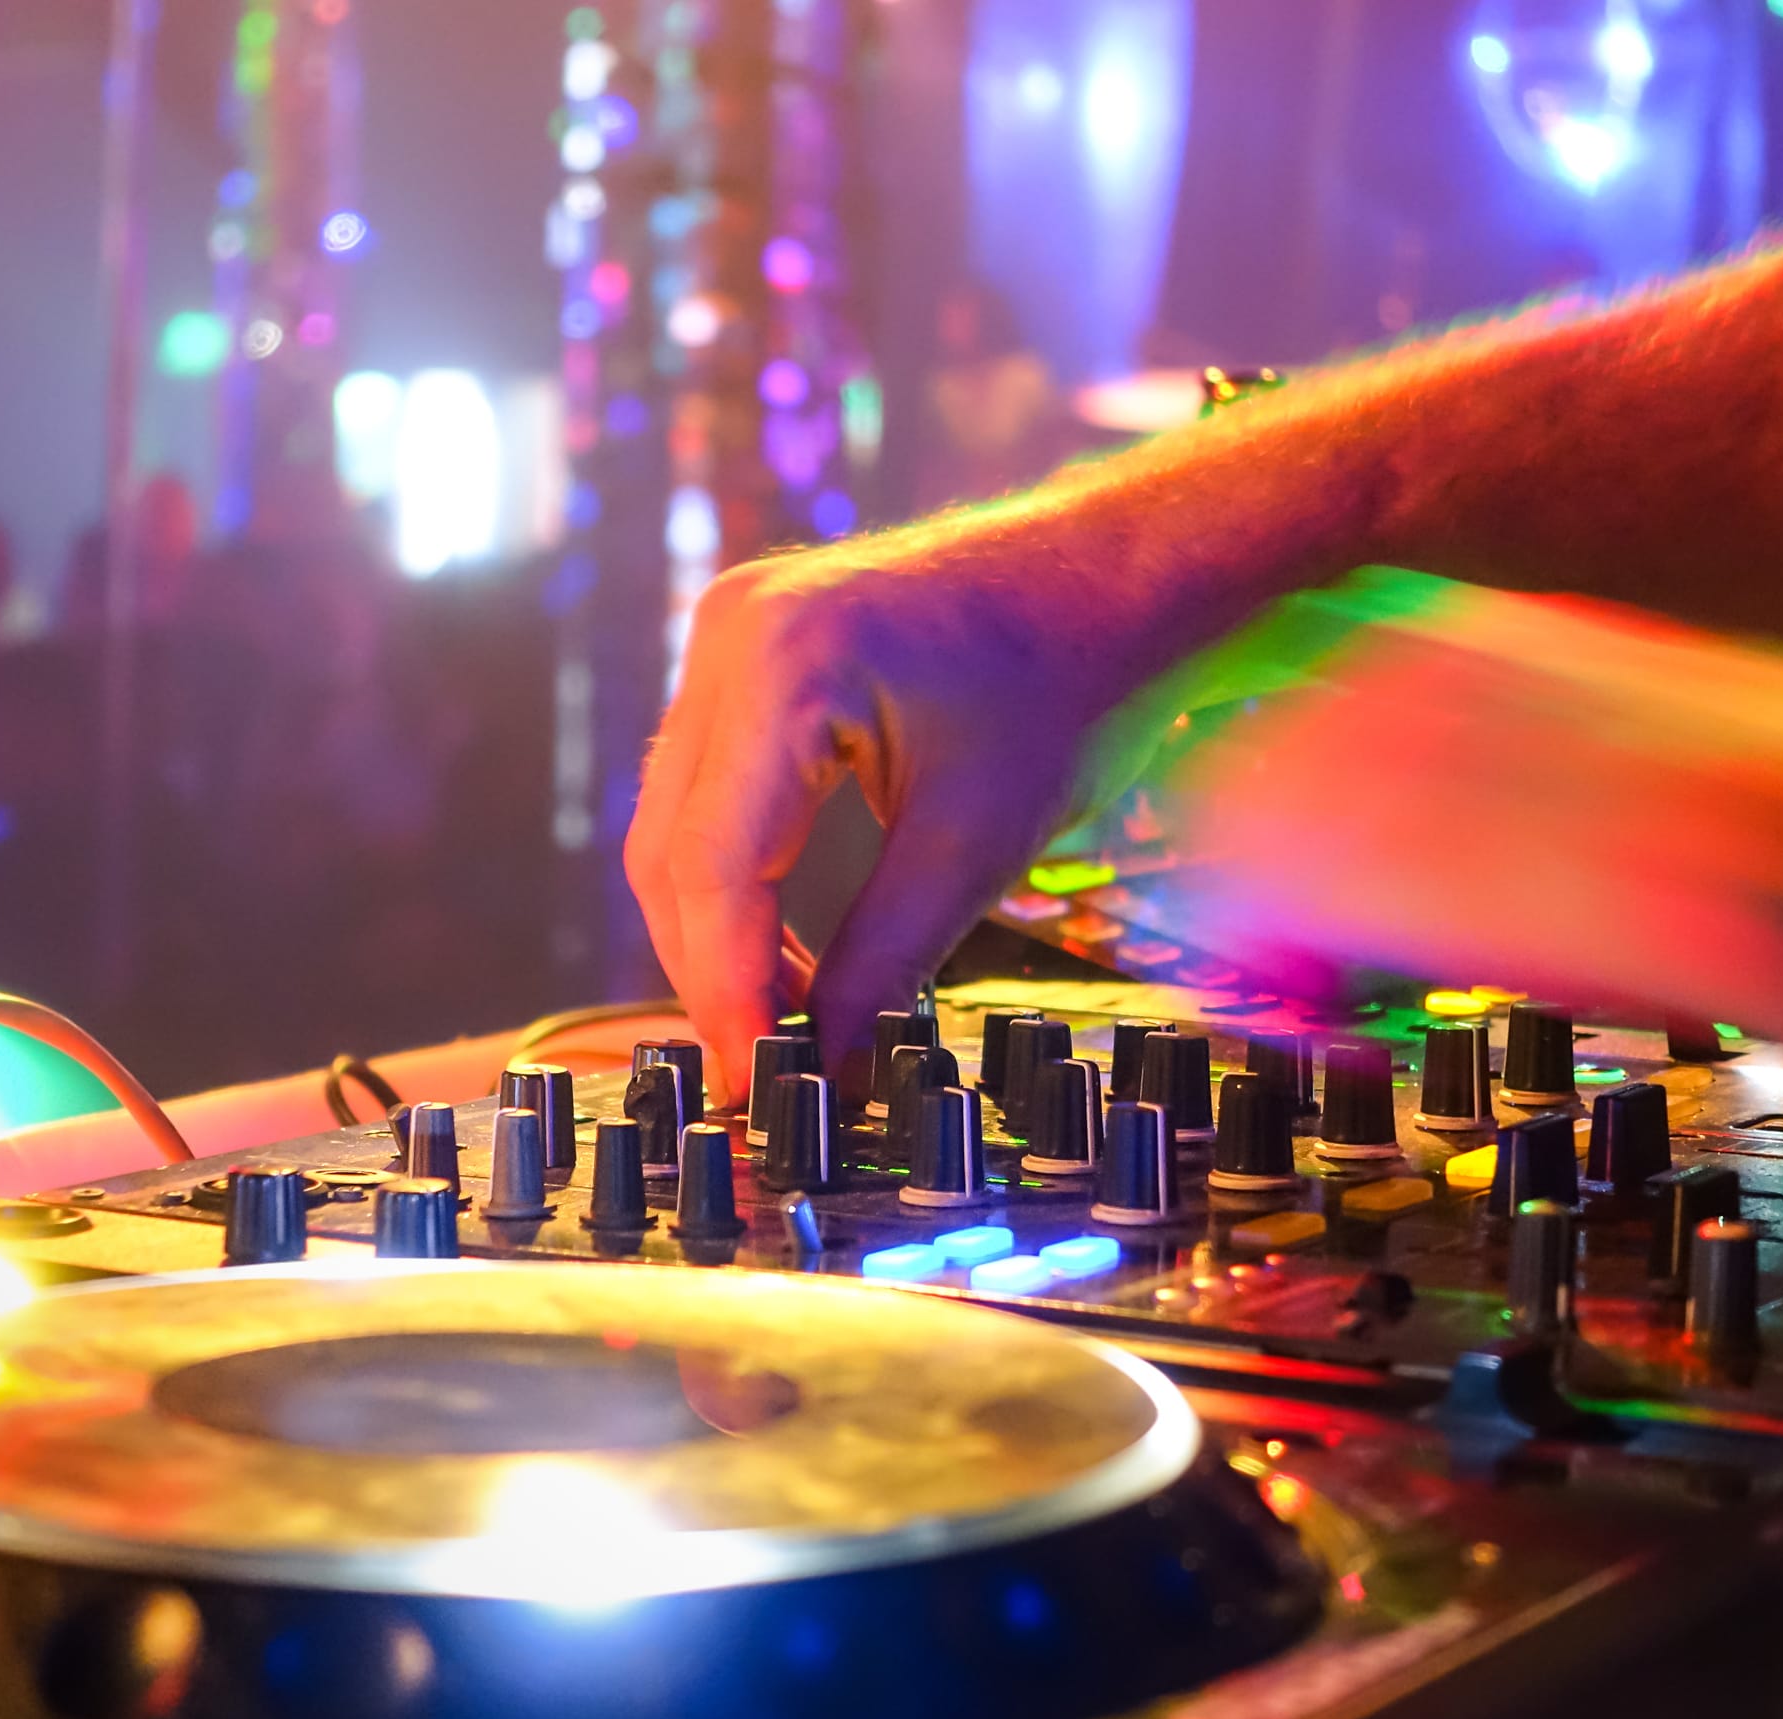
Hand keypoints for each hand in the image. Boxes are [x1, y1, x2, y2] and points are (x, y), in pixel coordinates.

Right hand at [624, 515, 1172, 1096]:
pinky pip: (705, 786)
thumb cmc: (1071, 683)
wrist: (1111, 577)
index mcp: (784, 662)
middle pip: (671, 849)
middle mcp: (732, 633)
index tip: (755, 1077)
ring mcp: (729, 632)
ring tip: (792, 1019)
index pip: (714, 864)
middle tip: (769, 1068)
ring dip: (719, 931)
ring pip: (674, 825)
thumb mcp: (976, 845)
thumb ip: (885, 964)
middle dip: (713, 971)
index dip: (726, 989)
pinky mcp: (745, 651)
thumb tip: (829, 1071)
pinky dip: (735, 874)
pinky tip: (786, 945)